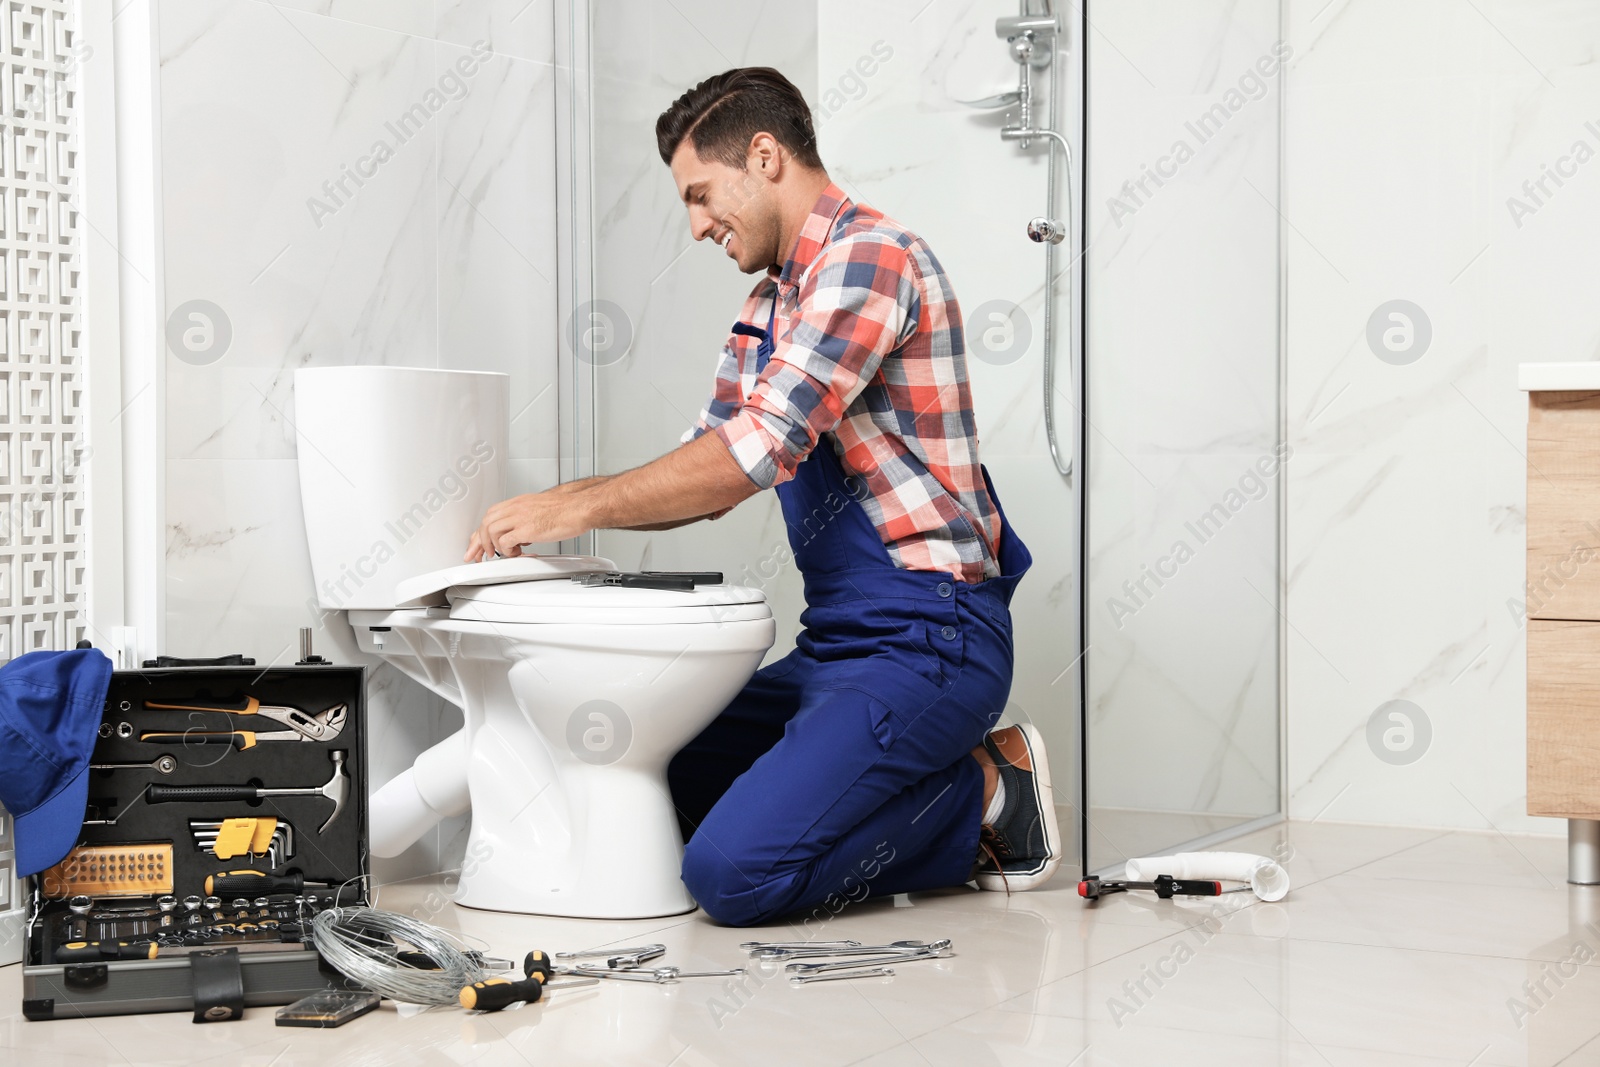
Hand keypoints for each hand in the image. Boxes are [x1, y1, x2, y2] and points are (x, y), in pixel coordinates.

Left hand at [464, 487, 592, 561]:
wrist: (579, 507)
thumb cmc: (566, 509)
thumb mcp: (539, 508)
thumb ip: (525, 517)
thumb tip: (519, 533)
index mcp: (518, 502)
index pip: (490, 515)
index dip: (480, 532)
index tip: (477, 544)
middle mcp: (516, 508)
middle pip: (486, 522)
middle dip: (481, 541)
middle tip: (485, 554)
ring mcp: (520, 518)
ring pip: (491, 531)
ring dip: (494, 546)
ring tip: (506, 553)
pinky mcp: (527, 529)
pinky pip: (505, 542)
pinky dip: (506, 551)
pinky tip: (517, 553)